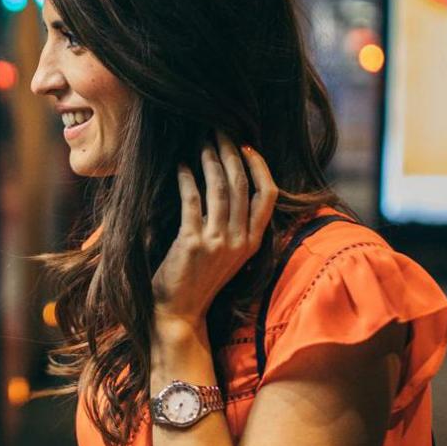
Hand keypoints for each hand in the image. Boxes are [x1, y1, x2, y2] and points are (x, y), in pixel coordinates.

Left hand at [151, 132, 278, 324]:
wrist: (179, 314)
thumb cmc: (198, 280)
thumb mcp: (227, 254)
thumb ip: (233, 225)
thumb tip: (227, 186)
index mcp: (252, 242)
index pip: (267, 195)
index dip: (258, 166)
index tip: (245, 146)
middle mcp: (240, 241)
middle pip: (241, 185)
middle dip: (230, 153)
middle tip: (218, 131)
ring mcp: (218, 243)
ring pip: (219, 189)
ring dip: (209, 160)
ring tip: (200, 142)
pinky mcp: (193, 244)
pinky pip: (192, 201)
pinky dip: (186, 179)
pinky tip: (180, 166)